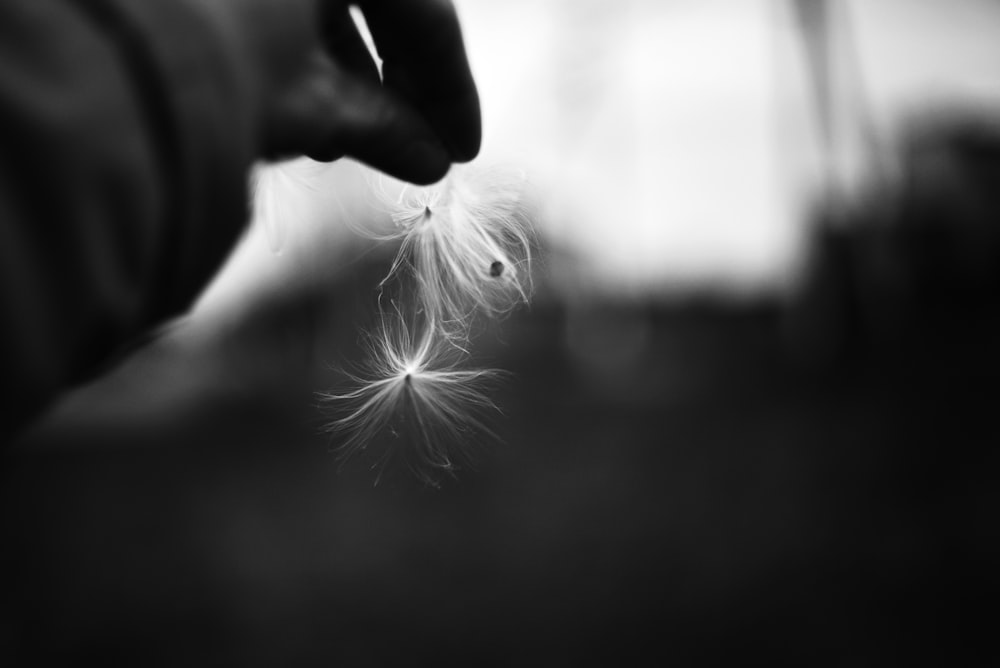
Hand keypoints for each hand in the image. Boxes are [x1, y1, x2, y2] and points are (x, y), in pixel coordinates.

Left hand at [206, 0, 480, 183]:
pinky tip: (303, 104)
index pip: (426, 12)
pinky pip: (286, 4)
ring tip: (349, 140)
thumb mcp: (310, 108)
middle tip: (420, 147)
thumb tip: (432, 162)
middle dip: (402, 79)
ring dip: (352, 68)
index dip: (453, 89)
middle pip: (382, 1)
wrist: (86, 80)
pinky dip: (304, 47)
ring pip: (330, 2)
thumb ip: (381, 127)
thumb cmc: (209, 81)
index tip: (463, 153)